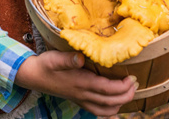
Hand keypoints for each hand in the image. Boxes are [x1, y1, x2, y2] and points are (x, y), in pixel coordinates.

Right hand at [15, 50, 137, 115]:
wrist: (33, 76)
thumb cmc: (45, 65)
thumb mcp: (54, 58)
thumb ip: (67, 59)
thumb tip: (80, 57)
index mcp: (81, 83)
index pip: (107, 89)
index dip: (123, 86)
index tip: (133, 77)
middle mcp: (83, 95)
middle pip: (111, 102)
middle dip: (127, 94)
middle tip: (136, 82)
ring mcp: (81, 100)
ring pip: (106, 110)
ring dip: (120, 103)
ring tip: (129, 91)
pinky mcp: (79, 100)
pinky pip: (98, 111)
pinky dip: (110, 110)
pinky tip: (115, 104)